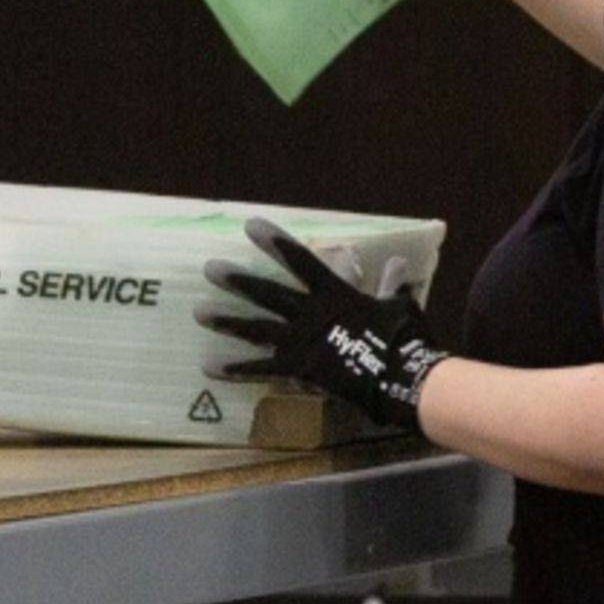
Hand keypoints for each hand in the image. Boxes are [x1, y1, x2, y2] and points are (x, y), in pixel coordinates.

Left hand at [205, 219, 440, 432]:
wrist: (403, 378)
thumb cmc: (404, 339)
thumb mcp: (400, 306)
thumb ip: (392, 285)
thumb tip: (399, 262)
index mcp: (334, 293)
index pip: (300, 260)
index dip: (274, 241)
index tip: (249, 225)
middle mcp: (311, 313)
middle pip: (267, 293)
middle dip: (238, 280)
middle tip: (209, 269)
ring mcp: (301, 341)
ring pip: (256, 328)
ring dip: (227, 320)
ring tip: (198, 313)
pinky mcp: (298, 369)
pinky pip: (261, 370)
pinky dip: (236, 370)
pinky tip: (209, 368)